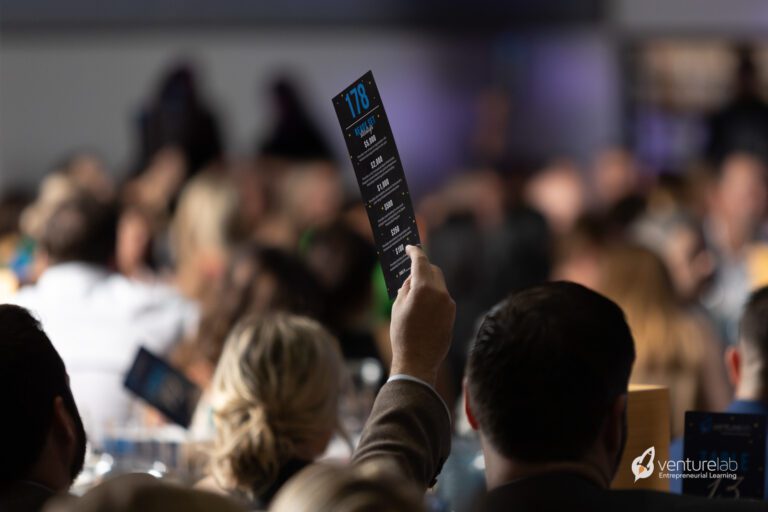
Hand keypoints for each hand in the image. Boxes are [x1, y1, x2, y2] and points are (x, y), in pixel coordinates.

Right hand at [390, 245, 455, 385]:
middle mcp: (440, 293)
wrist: (418, 361)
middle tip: (411, 272)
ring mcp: (448, 303)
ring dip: (428, 284)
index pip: (420, 261)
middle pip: (433, 270)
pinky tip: (423, 309)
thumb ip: (406, 288)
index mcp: (423, 288)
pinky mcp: (452, 314)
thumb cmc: (402, 334)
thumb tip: (412, 278)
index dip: (414, 252)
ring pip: (439, 285)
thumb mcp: (397, 307)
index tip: (410, 248)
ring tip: (414, 297)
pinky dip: (434, 297)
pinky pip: (443, 298)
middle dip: (423, 268)